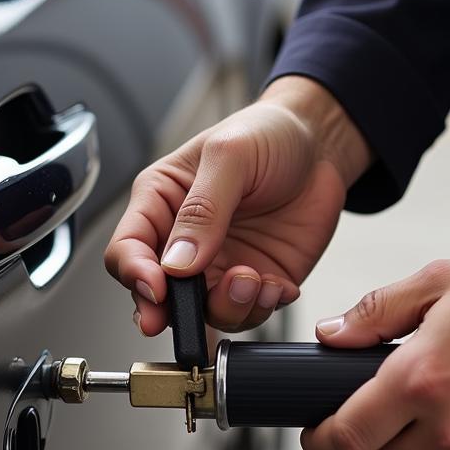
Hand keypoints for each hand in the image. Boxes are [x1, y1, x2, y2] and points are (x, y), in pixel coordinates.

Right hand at [105, 76, 371, 333]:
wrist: (322, 145)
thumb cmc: (268, 134)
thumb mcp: (230, 156)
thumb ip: (202, 209)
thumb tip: (177, 262)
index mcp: (161, 202)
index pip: (127, 248)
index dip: (134, 274)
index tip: (157, 288)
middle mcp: (184, 240)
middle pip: (158, 294)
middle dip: (174, 312)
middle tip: (192, 314)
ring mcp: (219, 265)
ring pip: (205, 312)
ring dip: (229, 307)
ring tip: (253, 280)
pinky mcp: (256, 280)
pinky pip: (249, 313)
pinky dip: (262, 308)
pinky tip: (277, 283)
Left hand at [303, 226, 449, 449]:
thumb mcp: (432, 283)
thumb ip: (371, 314)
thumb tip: (330, 336)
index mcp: (421, 379)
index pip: (349, 437)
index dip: (322, 443)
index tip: (316, 437)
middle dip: (377, 435)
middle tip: (394, 400)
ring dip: (423, 442)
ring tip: (448, 394)